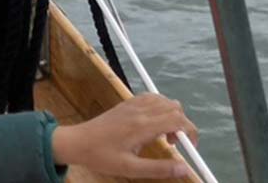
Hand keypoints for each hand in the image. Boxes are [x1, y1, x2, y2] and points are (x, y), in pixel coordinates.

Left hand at [50, 93, 197, 178]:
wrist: (77, 142)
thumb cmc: (102, 156)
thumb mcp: (130, 168)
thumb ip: (158, 168)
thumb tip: (184, 169)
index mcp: (142, 126)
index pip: (178, 119)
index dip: (190, 131)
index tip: (189, 146)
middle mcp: (139, 110)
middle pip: (174, 107)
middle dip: (182, 124)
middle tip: (172, 143)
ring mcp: (131, 104)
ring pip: (163, 100)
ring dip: (171, 114)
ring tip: (162, 134)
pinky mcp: (125, 104)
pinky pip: (150, 97)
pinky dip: (159, 107)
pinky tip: (152, 123)